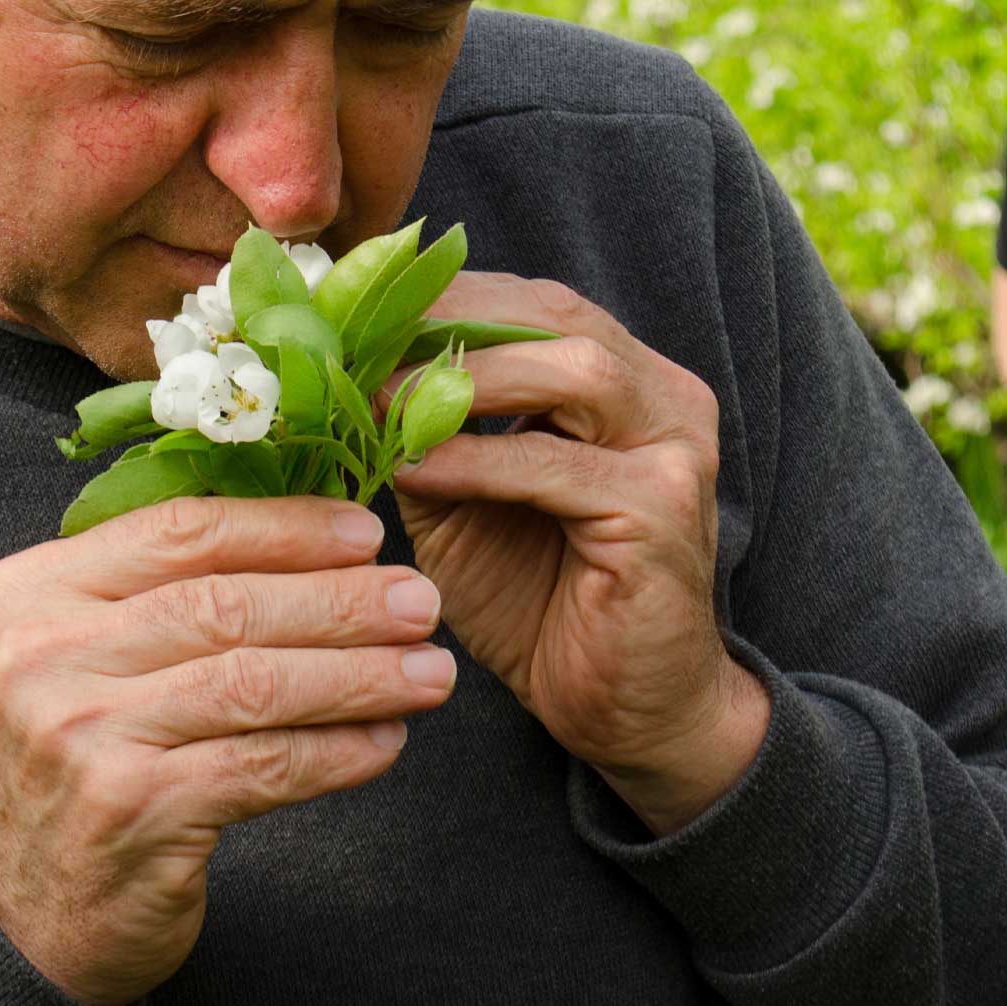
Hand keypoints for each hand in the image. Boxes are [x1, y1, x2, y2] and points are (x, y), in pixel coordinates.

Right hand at [0, 495, 455, 1005]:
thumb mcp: (81, 659)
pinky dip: (335, 753)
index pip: (179, 532)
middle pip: (226, 604)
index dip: (285, 528)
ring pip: (254, 683)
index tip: (365, 533)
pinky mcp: (133, 810)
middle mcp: (46, 655)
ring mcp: (85, 734)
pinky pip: (262, 766)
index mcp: (33, 591)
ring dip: (358, 676)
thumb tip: (311, 539)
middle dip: (341, 600)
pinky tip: (384, 743)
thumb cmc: (77, 767)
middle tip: (421, 602)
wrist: (20, 915)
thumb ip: (158, 593)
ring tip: (429, 672)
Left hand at [375, 273, 766, 836]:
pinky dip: (477, 460)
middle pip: (551, 315)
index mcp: (622, 377)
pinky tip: (409, 465)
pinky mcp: (663, 512)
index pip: (527, 303)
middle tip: (349, 333)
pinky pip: (558, 467)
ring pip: (570, 371)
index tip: (344, 300)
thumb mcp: (461, 500)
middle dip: (444, 319)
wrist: (624, 710)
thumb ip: (421, 432)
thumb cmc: (539, 601)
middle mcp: (662, 395)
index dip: (436, 295)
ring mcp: (674, 449)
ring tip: (372, 393)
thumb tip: (332, 377)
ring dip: (461, 378)